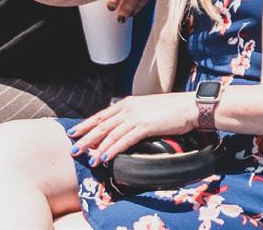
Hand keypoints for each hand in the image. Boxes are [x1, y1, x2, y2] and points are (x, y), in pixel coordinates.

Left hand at [68, 92, 198, 162]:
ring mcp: (136, 116)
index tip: (74, 132)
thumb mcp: (148, 108)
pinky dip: (112, 149)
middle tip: (73, 148)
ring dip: (96, 147)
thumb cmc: (173, 108)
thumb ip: (135, 115)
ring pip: (109, 134)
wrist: (190, 105)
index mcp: (128, 103)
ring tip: (86, 158)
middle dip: (85, 137)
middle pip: (101, 125)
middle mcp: (128, 108)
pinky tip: (104, 157)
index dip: (86, 124)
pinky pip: (124, 140)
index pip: (102, 115)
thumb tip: (125, 126)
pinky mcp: (145, 126)